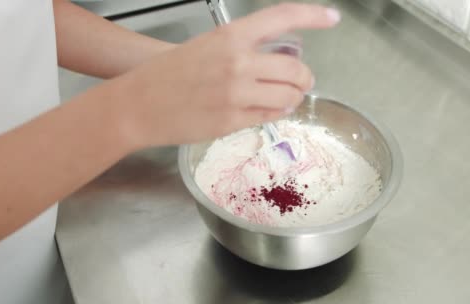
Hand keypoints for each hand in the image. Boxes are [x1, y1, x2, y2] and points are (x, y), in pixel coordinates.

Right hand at [107, 3, 339, 147]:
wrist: (138, 106)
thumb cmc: (167, 75)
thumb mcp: (206, 48)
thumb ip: (243, 50)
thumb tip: (280, 60)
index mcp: (230, 37)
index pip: (282, 17)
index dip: (312, 15)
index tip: (332, 18)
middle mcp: (237, 63)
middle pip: (295, 69)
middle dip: (304, 77)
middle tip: (302, 81)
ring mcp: (236, 95)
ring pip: (288, 97)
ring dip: (293, 98)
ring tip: (285, 98)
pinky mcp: (232, 122)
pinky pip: (270, 117)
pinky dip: (275, 113)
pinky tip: (267, 111)